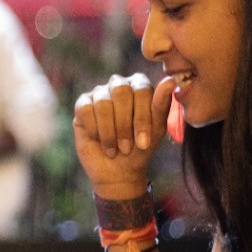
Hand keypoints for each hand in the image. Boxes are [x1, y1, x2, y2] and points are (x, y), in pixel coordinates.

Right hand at [73, 73, 173, 197]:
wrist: (118, 170)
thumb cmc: (140, 148)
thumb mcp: (156, 129)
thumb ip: (161, 104)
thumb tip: (170, 80)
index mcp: (140, 85)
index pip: (142, 89)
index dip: (142, 118)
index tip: (143, 144)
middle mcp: (119, 85)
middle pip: (121, 91)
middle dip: (124, 124)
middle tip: (127, 147)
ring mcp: (99, 93)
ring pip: (102, 102)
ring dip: (109, 132)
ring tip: (113, 149)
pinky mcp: (82, 105)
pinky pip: (85, 109)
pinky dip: (94, 130)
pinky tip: (98, 140)